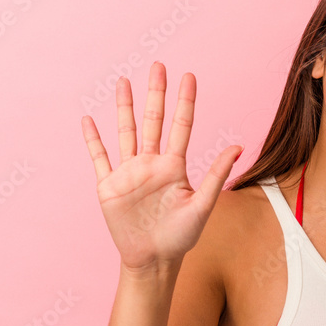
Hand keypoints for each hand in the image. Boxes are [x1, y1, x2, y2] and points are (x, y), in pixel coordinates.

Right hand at [80, 62, 242, 272]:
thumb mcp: (202, 205)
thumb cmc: (181, 237)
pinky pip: (99, 157)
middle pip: (153, 121)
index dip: (185, 101)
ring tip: (123, 81)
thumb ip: (216, 175)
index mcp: (174, 166)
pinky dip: (93, 139)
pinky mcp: (109, 186)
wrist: (153, 260)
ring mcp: (130, 172)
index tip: (189, 75)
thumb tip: (238, 146)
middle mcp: (152, 164)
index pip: (181, 126)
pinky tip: (88, 120)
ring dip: (124, 107)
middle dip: (156, 93)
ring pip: (126, 131)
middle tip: (159, 65)